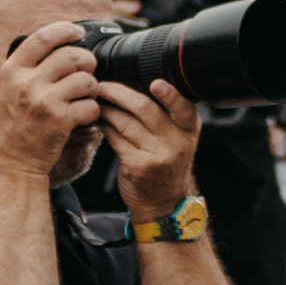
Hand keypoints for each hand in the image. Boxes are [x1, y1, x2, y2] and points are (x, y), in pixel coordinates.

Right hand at [0, 23, 102, 179]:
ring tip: (86, 95)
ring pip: (85, 80)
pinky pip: (91, 106)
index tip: (78, 32)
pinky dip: (93, 110)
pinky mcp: (60, 122)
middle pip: (71, 55)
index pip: (42, 37)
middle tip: (89, 68)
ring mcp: (44, 102)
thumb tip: (48, 43)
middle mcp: (26, 84)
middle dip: (87, 60)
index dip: (66, 30)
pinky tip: (85, 115)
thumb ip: (21, 67)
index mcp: (11, 71)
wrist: (10, 162)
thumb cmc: (8, 126)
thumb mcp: (2, 90)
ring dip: (92, 87)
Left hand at [100, 77, 197, 218]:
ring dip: (107, 109)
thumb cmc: (166, 163)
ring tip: (97, 102)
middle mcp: (176, 142)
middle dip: (119, 93)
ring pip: (125, 122)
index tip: (156, 83)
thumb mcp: (178, 138)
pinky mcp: (138, 165)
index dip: (170, 94)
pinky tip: (99, 121)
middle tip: (102, 86)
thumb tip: (134, 84)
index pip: (183, 107)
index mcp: (189, 129)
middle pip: (145, 109)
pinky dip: (104, 126)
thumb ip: (167, 115)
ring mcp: (157, 155)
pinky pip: (115, 138)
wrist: (162, 201)